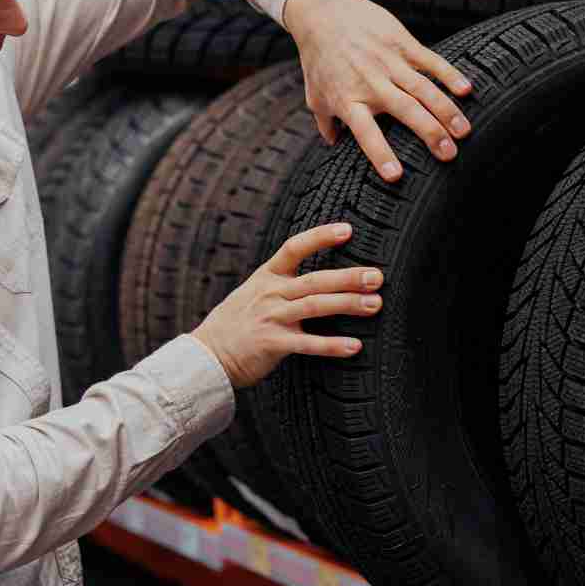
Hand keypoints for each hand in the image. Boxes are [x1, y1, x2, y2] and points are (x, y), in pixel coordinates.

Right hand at [192, 222, 382, 387]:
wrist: (206, 355)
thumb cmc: (237, 324)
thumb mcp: (254, 292)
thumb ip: (283, 283)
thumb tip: (319, 277)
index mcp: (267, 276)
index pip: (294, 247)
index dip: (320, 237)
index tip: (348, 229)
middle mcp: (270, 293)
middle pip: (315, 280)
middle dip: (349, 277)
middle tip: (377, 277)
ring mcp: (271, 318)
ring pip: (315, 307)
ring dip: (348, 305)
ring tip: (375, 305)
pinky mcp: (272, 344)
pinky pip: (307, 344)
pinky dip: (332, 345)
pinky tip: (354, 347)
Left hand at [283, 0, 472, 182]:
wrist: (322, 11)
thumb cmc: (318, 59)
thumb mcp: (315, 95)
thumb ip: (325, 123)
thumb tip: (333, 146)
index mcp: (348, 100)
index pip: (365, 133)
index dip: (380, 154)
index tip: (397, 175)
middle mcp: (371, 83)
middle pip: (405, 111)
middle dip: (430, 133)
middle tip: (450, 154)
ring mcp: (388, 62)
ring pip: (423, 89)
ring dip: (446, 110)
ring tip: (464, 131)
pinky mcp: (402, 42)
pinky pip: (430, 60)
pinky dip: (449, 74)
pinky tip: (467, 90)